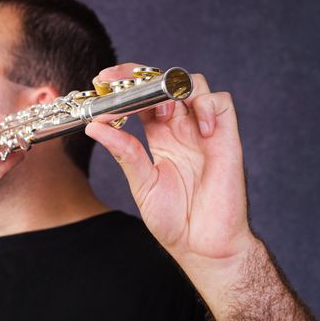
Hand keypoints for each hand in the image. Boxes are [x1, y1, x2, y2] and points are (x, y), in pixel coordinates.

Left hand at [86, 63, 254, 264]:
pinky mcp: (226, 138)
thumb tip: (94, 127)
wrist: (201, 244)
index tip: (102, 80)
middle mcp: (180, 128)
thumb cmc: (173, 219)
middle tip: (119, 83)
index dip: (124, 84)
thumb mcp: (141, 182)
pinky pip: (221, 103)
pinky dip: (207, 105)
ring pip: (192, 84)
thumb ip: (124, 152)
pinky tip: (198, 129)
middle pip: (164, 83)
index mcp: (160, 136)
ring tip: (164, 112)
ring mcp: (202, 130)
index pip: (142, 97)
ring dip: (175, 88)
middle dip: (142, 76)